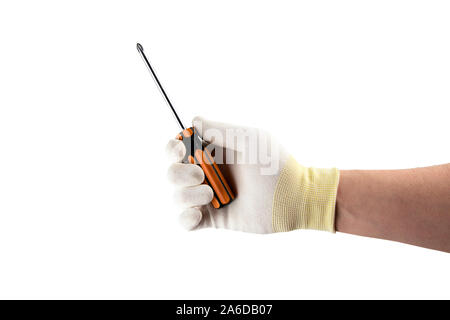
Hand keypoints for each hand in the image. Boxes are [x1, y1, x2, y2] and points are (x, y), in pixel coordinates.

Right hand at [166, 117, 338, 233]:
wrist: (292, 196)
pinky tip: (200, 214)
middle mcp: (207, 174)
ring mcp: (209, 197)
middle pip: (172, 173)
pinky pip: (185, 221)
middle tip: (201, 175)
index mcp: (212, 153)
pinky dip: (186, 218)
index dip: (172, 149)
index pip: (178, 149)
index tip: (181, 150)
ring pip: (177, 197)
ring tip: (211, 194)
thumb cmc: (274, 163)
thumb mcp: (248, 138)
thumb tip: (193, 121)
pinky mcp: (213, 219)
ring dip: (188, 195)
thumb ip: (219, 129)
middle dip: (179, 173)